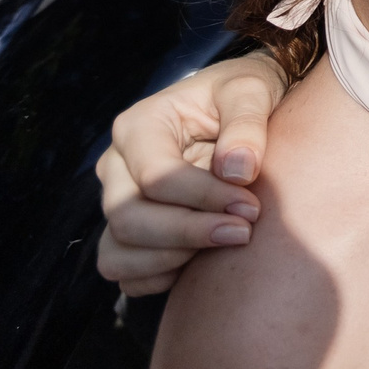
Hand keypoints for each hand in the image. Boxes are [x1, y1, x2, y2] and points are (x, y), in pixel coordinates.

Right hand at [95, 53, 286, 293]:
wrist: (240, 109)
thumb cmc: (243, 94)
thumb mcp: (252, 90)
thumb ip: (247, 123)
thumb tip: (236, 171)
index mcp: (139, 126)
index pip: (156, 177)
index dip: (203, 198)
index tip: (251, 207)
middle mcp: (116, 166)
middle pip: (128, 218)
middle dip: (187, 233)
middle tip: (243, 232)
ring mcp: (117, 201)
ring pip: (117, 252)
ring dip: (171, 260)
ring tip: (223, 246)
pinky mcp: (127, 231)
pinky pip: (123, 272)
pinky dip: (157, 278)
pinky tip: (201, 265)